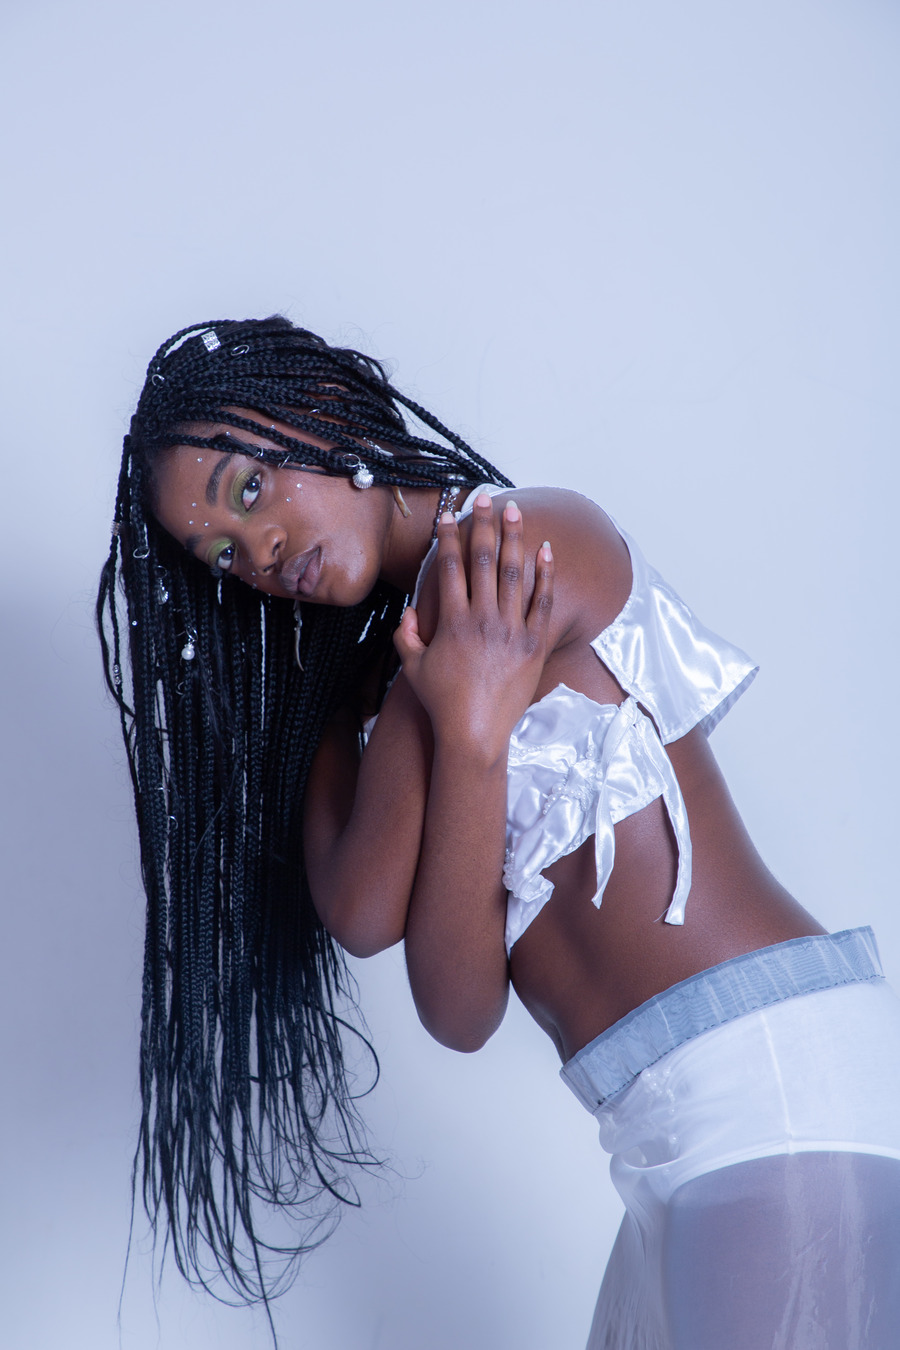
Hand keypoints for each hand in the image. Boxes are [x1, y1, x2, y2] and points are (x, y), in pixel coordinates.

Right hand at [393, 494, 553, 759]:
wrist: (475, 734)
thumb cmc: (442, 702)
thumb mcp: (413, 668)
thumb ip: (408, 636)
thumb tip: (409, 610)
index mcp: (453, 621)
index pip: (449, 567)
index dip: (447, 538)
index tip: (448, 515)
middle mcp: (483, 619)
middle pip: (484, 560)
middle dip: (483, 525)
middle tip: (485, 498)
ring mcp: (511, 630)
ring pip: (515, 574)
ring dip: (515, 538)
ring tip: (514, 513)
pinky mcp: (534, 644)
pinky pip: (543, 602)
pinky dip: (546, 575)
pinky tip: (546, 551)